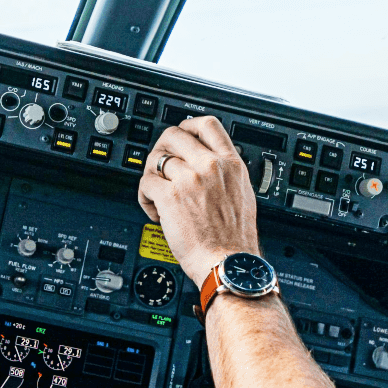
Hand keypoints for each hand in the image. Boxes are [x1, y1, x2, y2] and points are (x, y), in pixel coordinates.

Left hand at [136, 116, 260, 287]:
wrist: (228, 262)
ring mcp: (189, 179)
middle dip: (162, 149)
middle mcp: (210, 166)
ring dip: (152, 176)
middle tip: (160, 167)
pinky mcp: (170, 196)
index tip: (181, 133)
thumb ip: (224, 175)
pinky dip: (145, 196)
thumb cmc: (235, 240)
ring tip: (157, 195)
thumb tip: (207, 166)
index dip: (188, 125)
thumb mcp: (242, 195)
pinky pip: (145, 182)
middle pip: (174, 135)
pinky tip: (155, 210)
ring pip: (156, 159)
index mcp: (231, 164)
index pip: (208, 125)